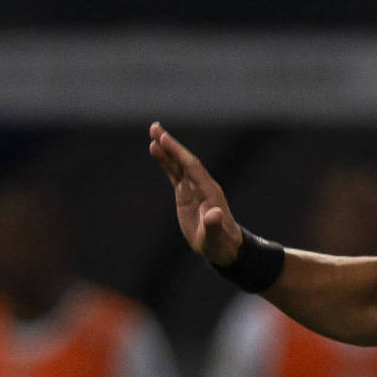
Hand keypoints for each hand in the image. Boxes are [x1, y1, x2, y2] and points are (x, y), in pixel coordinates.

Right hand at [148, 122, 244, 265]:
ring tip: (152, 134)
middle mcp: (202, 186)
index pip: (192, 167)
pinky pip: (174, 173)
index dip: (178, 153)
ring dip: (166, 150)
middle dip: (171, 145)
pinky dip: (166, 162)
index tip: (164, 140)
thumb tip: (214, 213)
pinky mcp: (186, 193)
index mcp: (210, 192)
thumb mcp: (215, 237)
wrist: (223, 248)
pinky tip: (156, 151)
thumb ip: (213, 225)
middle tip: (155, 128)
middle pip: (185, 161)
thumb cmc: (221, 244)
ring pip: (178, 165)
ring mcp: (194, 188)